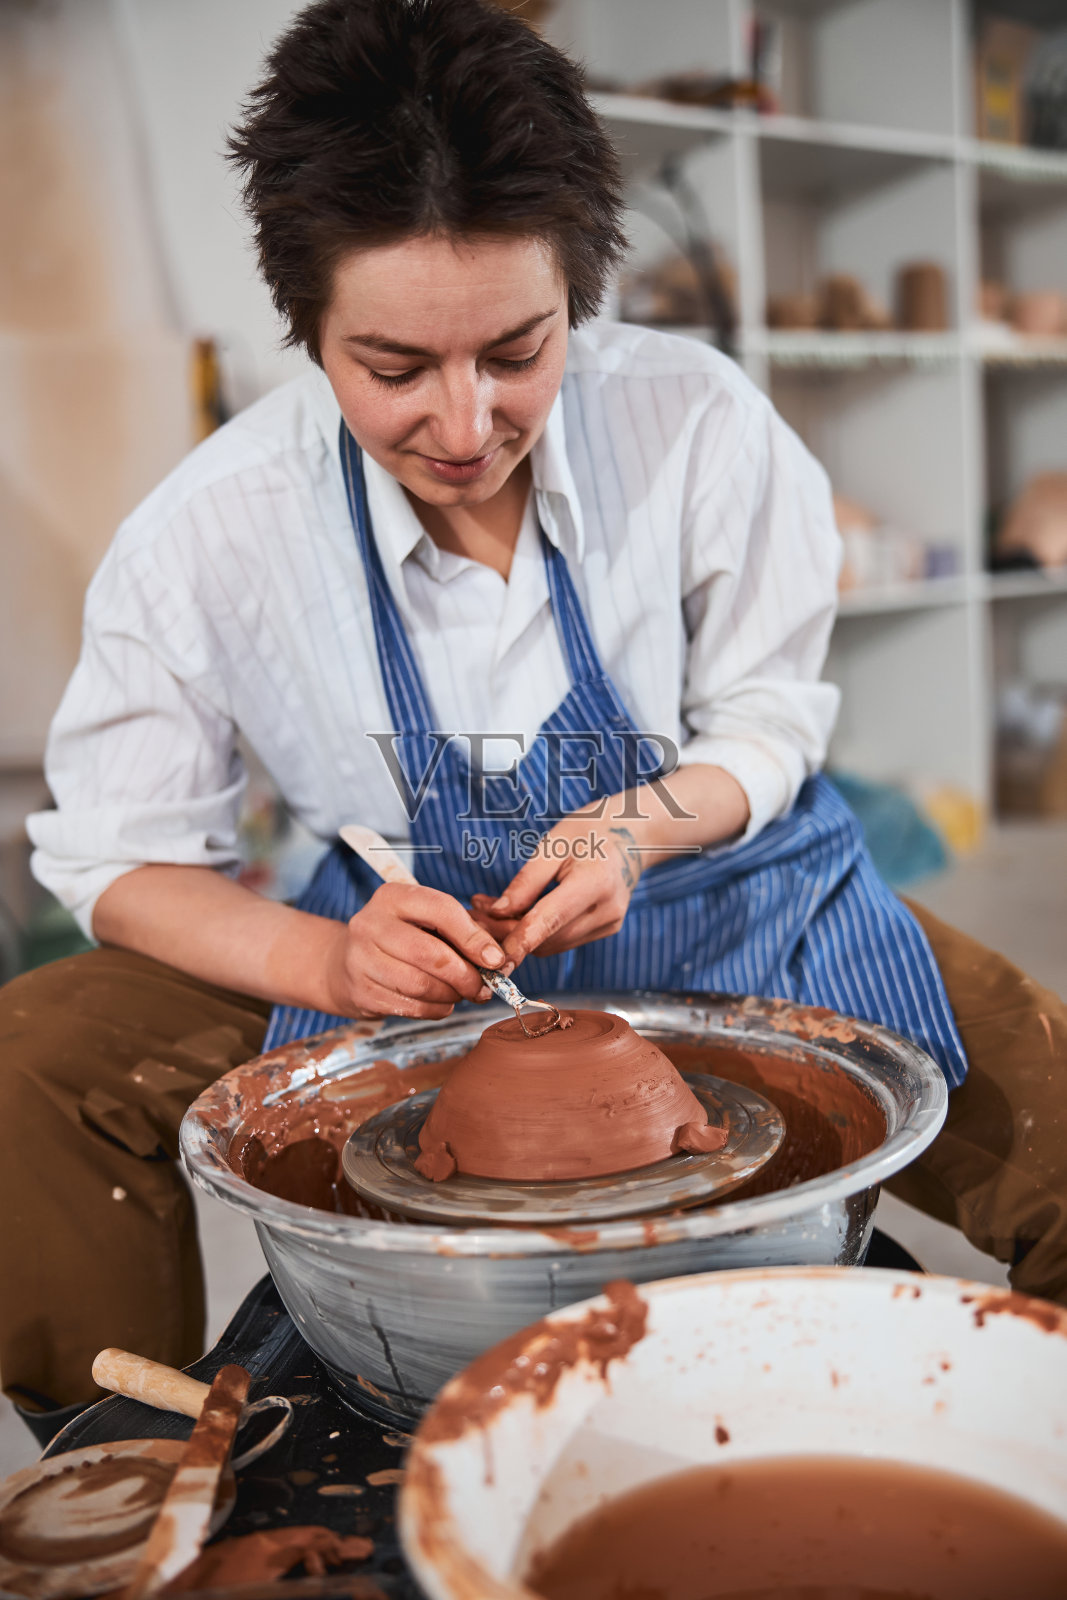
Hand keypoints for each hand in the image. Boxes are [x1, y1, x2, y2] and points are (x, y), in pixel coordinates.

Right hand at [326, 883, 505, 1019]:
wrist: (343, 962)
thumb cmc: (398, 938)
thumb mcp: (423, 920)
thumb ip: (459, 931)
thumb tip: (495, 959)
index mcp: (392, 897)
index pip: (441, 910)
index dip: (473, 937)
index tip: (495, 959)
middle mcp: (370, 924)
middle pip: (430, 954)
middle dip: (465, 975)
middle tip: (482, 986)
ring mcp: (360, 959)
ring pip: (421, 985)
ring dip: (451, 995)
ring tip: (462, 994)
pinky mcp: (361, 991)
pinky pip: (410, 1007)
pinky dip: (435, 1009)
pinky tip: (441, 1003)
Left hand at [471, 810, 641, 966]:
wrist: (633, 835)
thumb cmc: (590, 831)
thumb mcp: (553, 844)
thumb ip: (526, 882)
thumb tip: (497, 914)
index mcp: (596, 881)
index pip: (550, 920)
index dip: (519, 942)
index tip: (493, 960)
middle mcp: (607, 910)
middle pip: (548, 937)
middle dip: (509, 932)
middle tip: (476, 913)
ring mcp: (609, 923)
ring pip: (553, 944)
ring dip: (520, 934)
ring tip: (490, 910)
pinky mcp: (606, 929)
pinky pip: (563, 940)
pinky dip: (538, 933)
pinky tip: (518, 914)